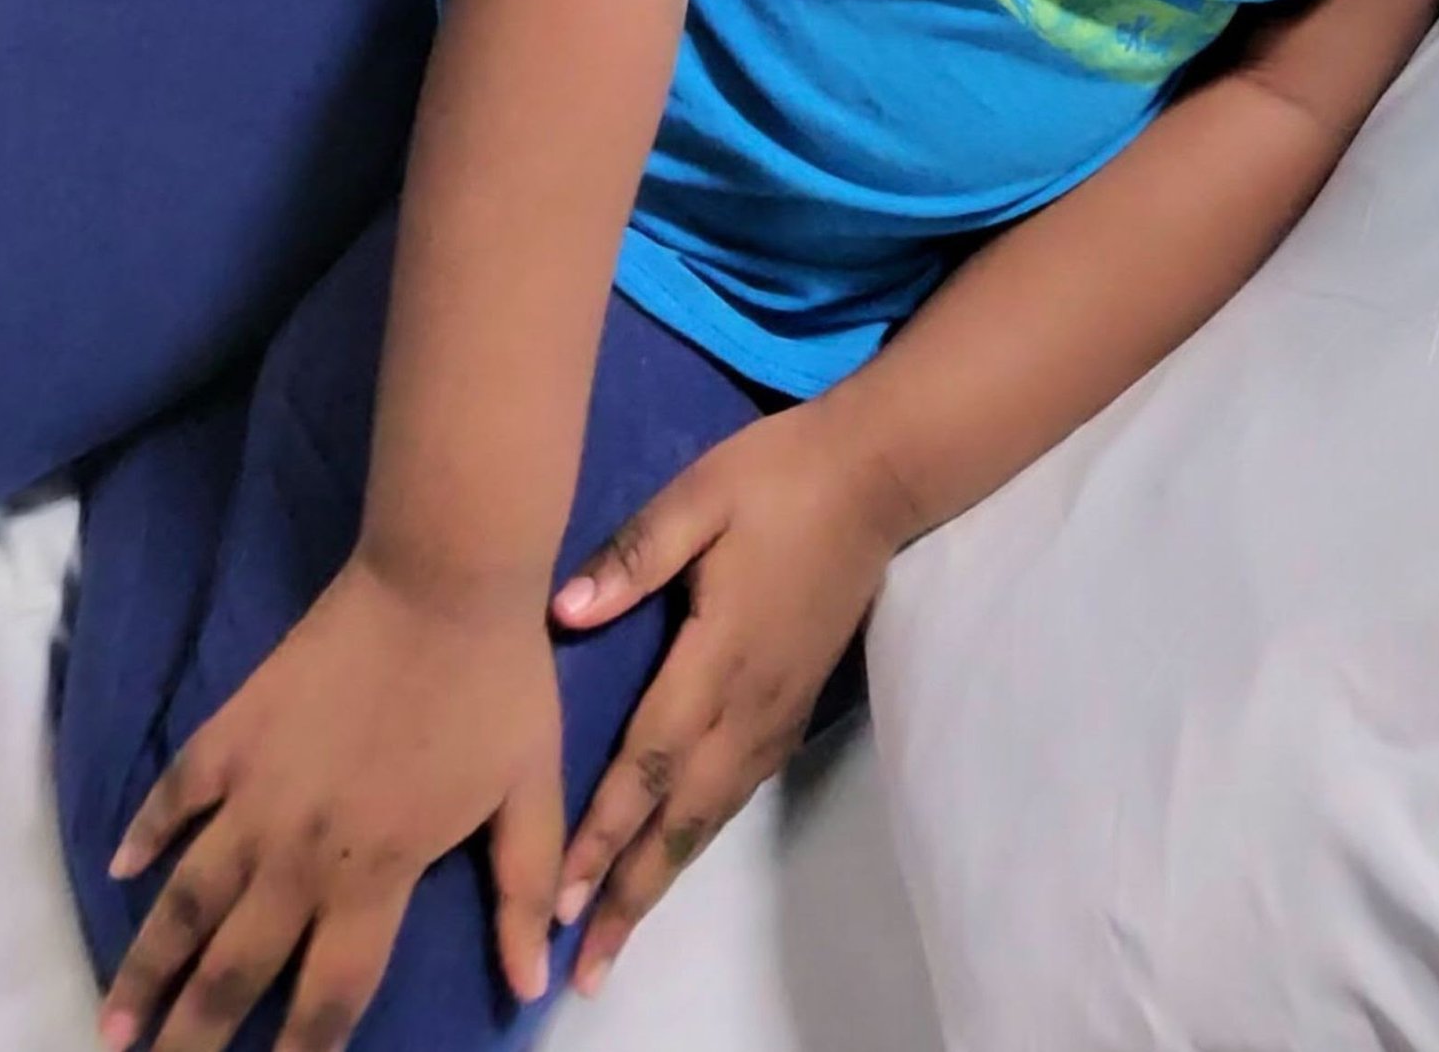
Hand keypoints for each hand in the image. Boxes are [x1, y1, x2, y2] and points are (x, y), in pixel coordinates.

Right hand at [101, 555, 564, 1051]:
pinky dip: (143, 834)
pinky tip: (119, 868)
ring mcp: (255, 792)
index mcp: (377, 875)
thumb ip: (524, 889)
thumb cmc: (498, 685)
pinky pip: (174, 795)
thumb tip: (536, 981)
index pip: (329, 997)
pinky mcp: (232, 731)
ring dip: (146, 969)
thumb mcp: (531, 793)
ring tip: (111, 1027)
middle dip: (195, 1039)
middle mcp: (301, 853)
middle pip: (236, 971)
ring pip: (184, 903)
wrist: (442, 580)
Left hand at [548, 405, 908, 995]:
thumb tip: (563, 612)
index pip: (649, 761)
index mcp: (718, 655)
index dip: (604, 832)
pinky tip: (680, 852)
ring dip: (664, 878)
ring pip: (713, 814)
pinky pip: (740, 790)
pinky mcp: (796, 702)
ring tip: (621, 932)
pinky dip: (701, 836)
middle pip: (682, 817)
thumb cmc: (778, 476)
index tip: (562, 897)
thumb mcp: (698, 495)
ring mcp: (778, 708)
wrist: (877, 474)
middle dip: (629, 892)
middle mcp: (749, 701)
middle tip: (585, 965)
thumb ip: (633, 556)